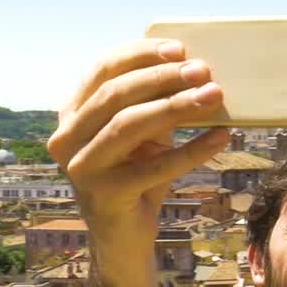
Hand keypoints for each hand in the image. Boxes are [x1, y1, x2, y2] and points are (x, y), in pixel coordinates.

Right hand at [47, 39, 229, 258]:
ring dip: (176, 106)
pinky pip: (153, 167)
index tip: (180, 48)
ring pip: (128, 125)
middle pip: (115, 94)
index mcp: (72, 114)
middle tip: (202, 70)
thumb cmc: (138, 177)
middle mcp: (66, 138)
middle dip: (162, 77)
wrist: (124, 238)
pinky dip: (191, 151)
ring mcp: (81, 168)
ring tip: (215, 96)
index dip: (141, 55)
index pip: (103, 70)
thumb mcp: (143, 135)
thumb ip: (154, 103)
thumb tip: (195, 68)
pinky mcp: (104, 196)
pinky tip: (220, 138)